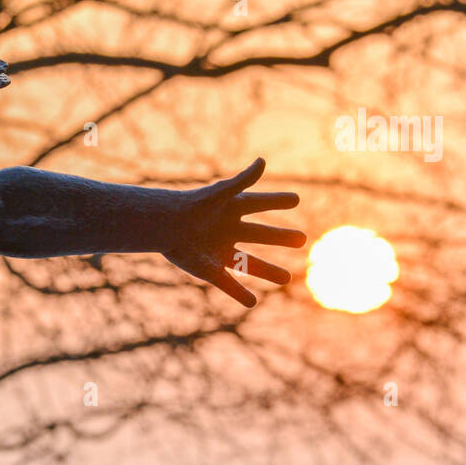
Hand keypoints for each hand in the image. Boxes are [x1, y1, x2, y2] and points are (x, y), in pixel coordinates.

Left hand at [161, 158, 305, 306]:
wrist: (163, 226)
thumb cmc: (191, 206)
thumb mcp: (220, 194)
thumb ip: (242, 181)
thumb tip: (262, 161)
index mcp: (231, 209)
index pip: (259, 203)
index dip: (277, 201)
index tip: (295, 199)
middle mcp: (228, 230)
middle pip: (260, 234)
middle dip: (280, 237)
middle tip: (302, 239)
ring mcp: (220, 250)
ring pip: (249, 263)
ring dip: (268, 271)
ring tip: (286, 278)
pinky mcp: (209, 269)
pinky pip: (227, 284)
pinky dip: (239, 294)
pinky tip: (252, 302)